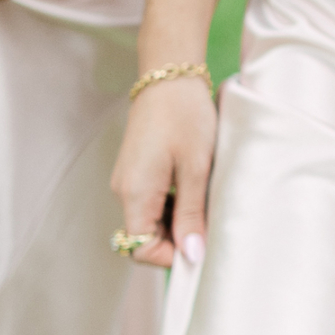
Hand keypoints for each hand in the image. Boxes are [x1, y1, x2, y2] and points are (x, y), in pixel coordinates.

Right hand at [110, 74, 217, 267]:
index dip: (168, 257)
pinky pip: (151, 204)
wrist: (169, 78)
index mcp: (135, 193)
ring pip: (149, 222)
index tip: (200, 249)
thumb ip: (191, 214)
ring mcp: (128, 181)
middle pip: (143, 238)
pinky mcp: (137, 172)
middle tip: (210, 228)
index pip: (138, 249)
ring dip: (176, 224)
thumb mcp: (196, 168)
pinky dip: (172, 207)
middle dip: (175, 242)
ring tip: (206, 206)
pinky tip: (195, 192)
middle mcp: (124, 191)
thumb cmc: (185, 117)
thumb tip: (192, 255)